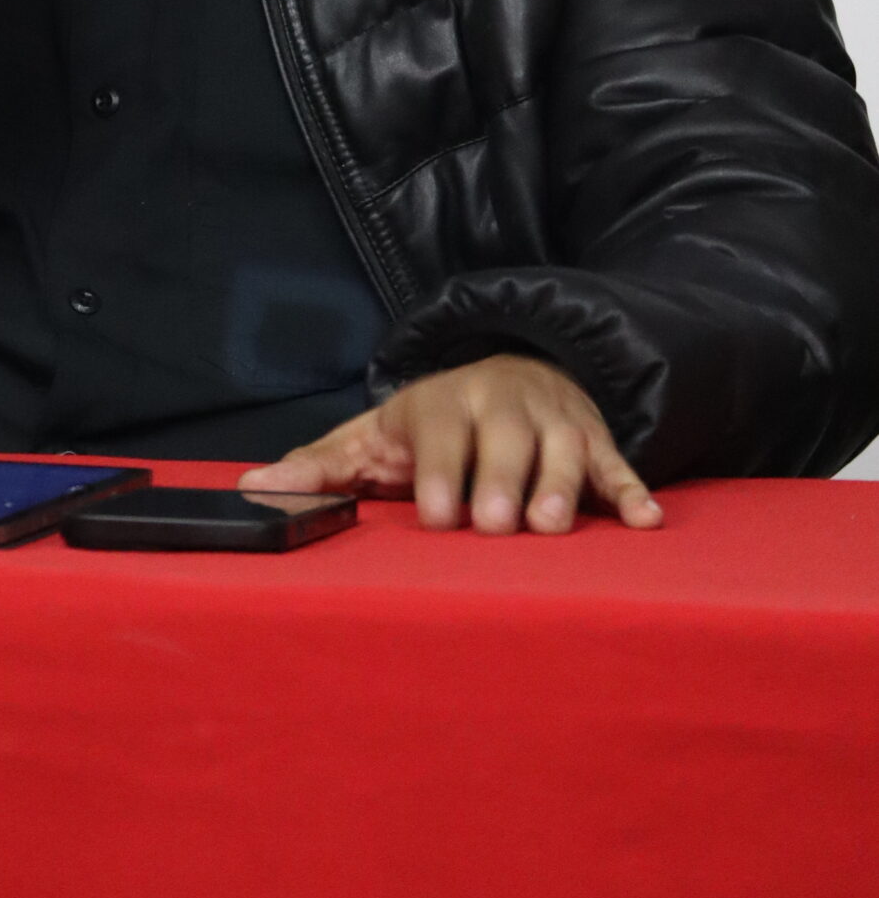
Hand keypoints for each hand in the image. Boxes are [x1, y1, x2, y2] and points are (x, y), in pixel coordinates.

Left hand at [241, 354, 663, 534]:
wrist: (514, 369)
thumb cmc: (435, 422)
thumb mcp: (376, 433)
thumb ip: (322, 464)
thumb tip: (251, 485)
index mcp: (444, 403)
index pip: (441, 433)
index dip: (439, 472)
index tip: (437, 517)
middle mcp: (502, 404)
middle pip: (506, 438)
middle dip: (501, 479)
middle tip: (496, 527)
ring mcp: (554, 420)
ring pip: (566, 448)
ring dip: (564, 485)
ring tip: (553, 527)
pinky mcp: (597, 440)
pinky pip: (619, 463)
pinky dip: (633, 490)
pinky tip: (646, 521)